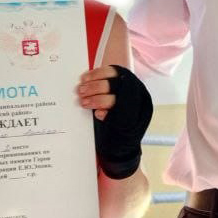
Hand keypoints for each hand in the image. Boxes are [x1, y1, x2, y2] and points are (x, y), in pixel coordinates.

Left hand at [79, 65, 152, 179]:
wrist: (124, 145)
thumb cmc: (114, 118)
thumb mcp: (112, 99)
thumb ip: (104, 89)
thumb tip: (83, 81)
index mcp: (131, 84)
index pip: (114, 72)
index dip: (97, 74)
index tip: (83, 78)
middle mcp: (136, 93)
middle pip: (112, 84)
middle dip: (93, 87)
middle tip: (81, 92)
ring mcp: (135, 108)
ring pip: (113, 98)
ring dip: (95, 99)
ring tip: (84, 103)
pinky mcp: (131, 122)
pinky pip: (115, 115)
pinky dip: (104, 113)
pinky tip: (98, 115)